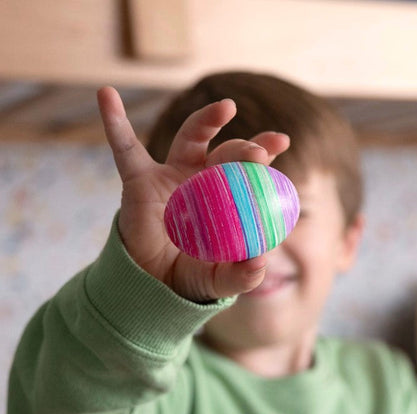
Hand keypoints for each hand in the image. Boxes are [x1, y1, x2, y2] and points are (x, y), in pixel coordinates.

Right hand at [96, 86, 290, 301]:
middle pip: (228, 152)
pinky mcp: (139, 180)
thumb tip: (260, 261)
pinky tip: (107, 95)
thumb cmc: (193, 275)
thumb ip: (243, 275)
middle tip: (260, 152)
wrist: (153, 285)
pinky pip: (125, 149)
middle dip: (245, 148)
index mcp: (227, 198)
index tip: (281, 141)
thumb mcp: (222, 280)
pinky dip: (114, 122)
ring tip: (226, 109)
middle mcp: (202, 179)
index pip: (249, 170)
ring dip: (206, 121)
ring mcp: (171, 175)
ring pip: (190, 139)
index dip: (264, 152)